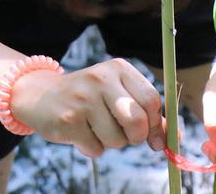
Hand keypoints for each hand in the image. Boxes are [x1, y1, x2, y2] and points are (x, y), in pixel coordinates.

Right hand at [9, 58, 165, 158]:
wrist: (41, 96)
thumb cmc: (89, 98)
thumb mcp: (117, 94)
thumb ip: (145, 113)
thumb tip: (174, 137)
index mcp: (118, 68)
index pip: (151, 99)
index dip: (157, 125)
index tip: (156, 140)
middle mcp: (101, 79)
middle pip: (137, 120)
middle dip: (136, 137)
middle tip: (127, 137)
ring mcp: (83, 99)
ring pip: (117, 139)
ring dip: (111, 143)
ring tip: (96, 128)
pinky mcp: (68, 119)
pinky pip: (96, 148)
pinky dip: (92, 148)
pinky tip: (81, 133)